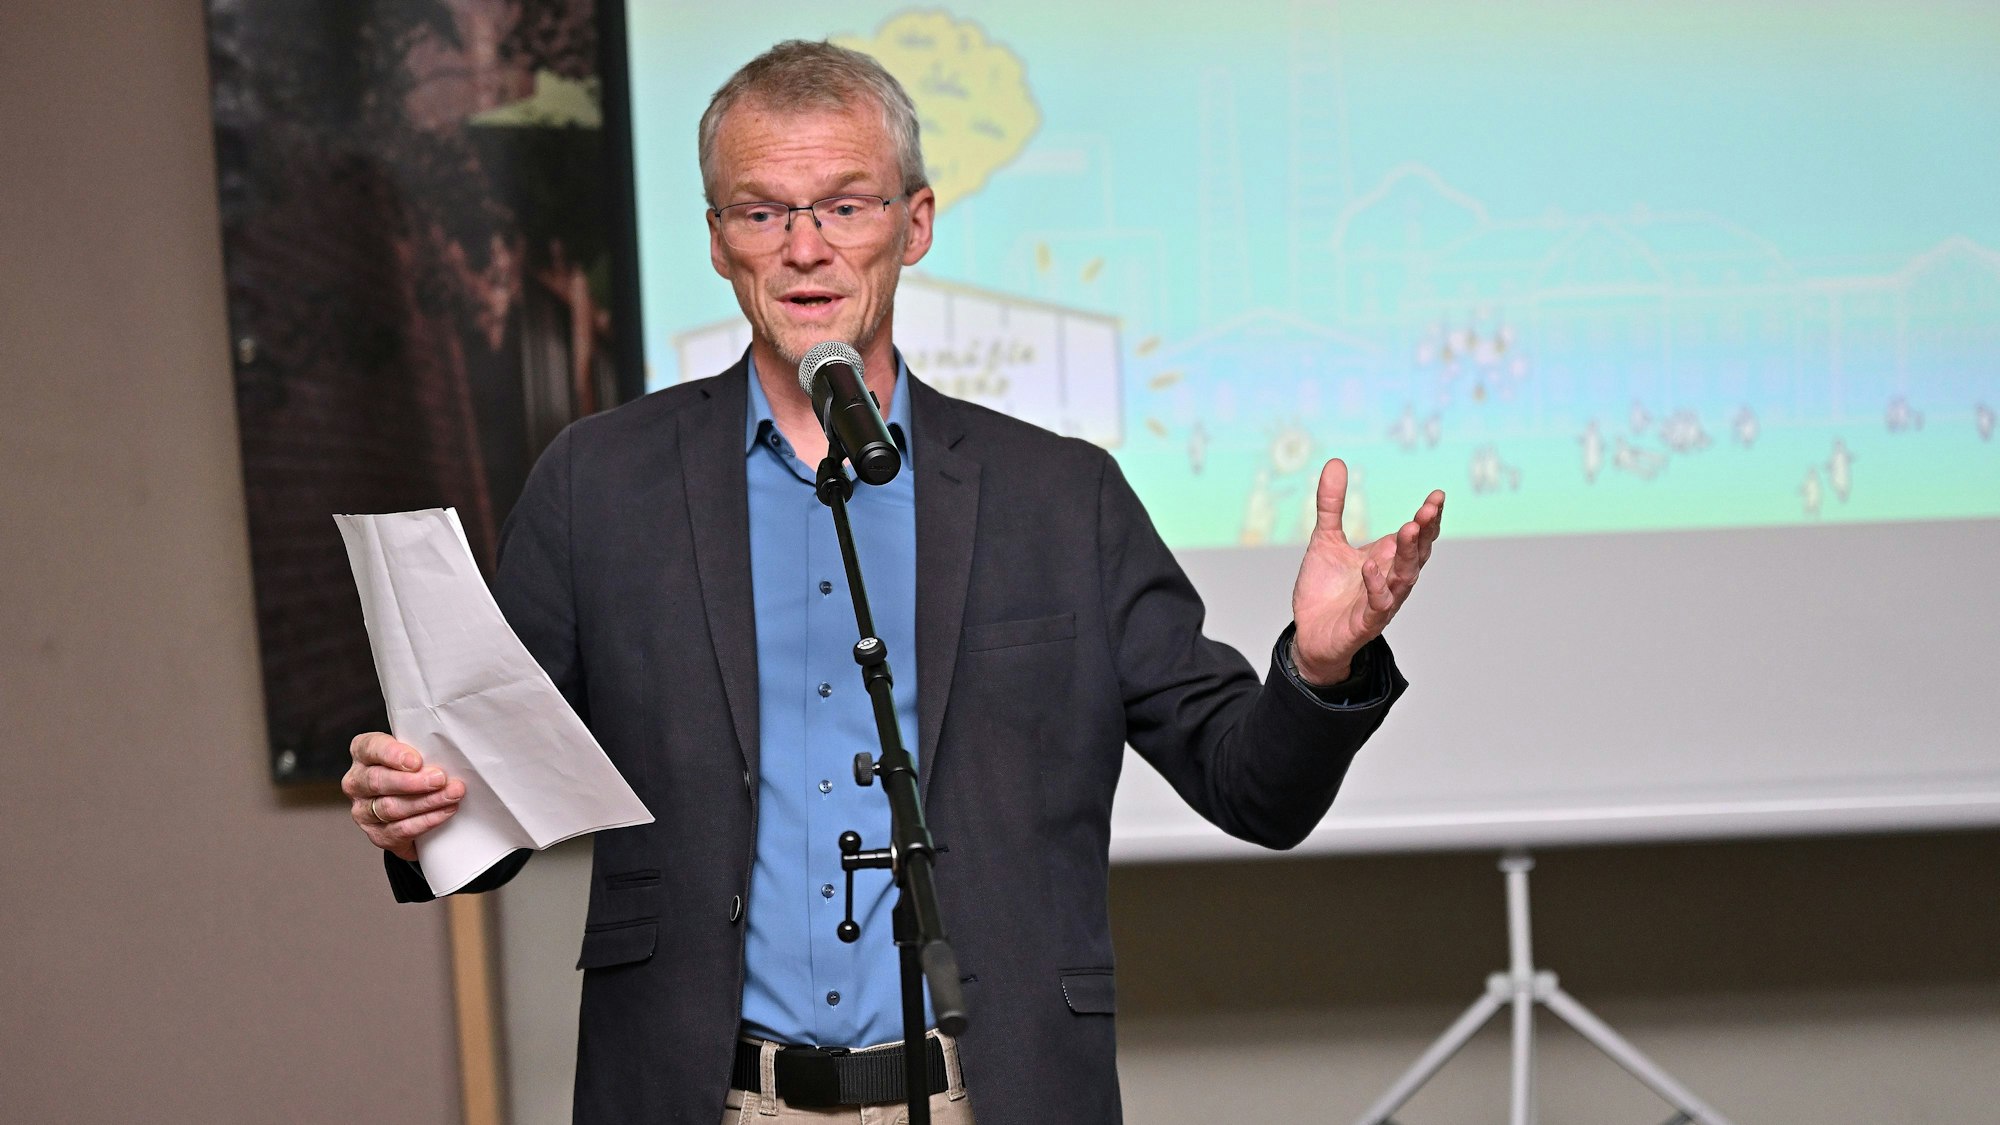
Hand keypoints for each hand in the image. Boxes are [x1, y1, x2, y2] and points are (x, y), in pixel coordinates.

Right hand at [342, 732, 465, 862]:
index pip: (369, 748)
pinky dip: (426, 820)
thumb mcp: (414, 753)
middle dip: (413, 782)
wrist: (411, 808)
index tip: (416, 761)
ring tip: (451, 795)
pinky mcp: (377, 834)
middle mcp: (357, 782)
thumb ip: (422, 750)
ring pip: (391, 807)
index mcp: (363, 753)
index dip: (392, 754)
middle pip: (378, 781)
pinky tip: (443, 812)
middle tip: (439, 779)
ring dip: (426, 801)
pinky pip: (401, 829)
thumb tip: (448, 754)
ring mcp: (363, 811)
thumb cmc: (413, 771)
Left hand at [1290, 459, 1443, 684]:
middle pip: (1417, 553)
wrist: (1309, 635)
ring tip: (1408, 528)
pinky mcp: (1365, 622)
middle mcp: (1390, 579)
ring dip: (1408, 554)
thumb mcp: (1325, 539)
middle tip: (1429, 508)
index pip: (1417, 536)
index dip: (1429, 518)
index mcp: (1387, 558)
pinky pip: (1378, 604)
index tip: (1437, 495)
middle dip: (1425, 530)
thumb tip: (1336, 461)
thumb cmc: (1325, 590)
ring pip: (1404, 577)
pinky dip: (1376, 586)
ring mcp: (1380, 601)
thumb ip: (1332, 504)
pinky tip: (1369, 566)